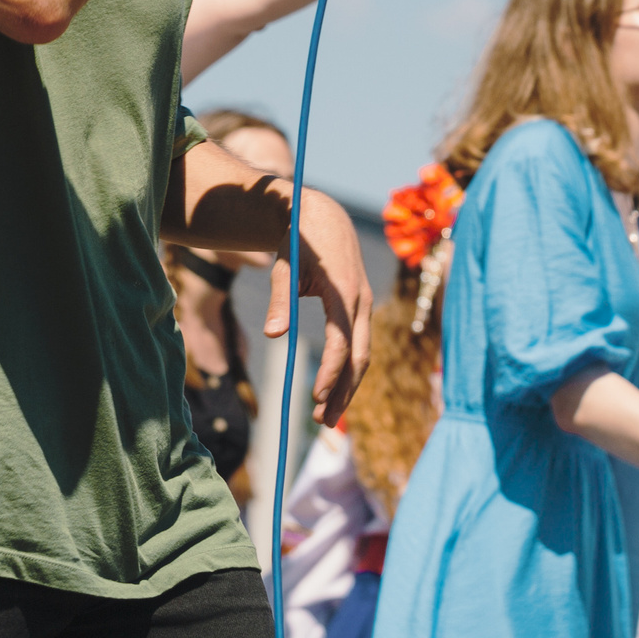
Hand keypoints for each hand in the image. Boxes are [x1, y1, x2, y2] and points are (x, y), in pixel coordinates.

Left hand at [261, 187, 372, 426]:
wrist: (323, 216)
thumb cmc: (298, 243)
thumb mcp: (284, 268)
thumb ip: (280, 301)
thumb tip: (273, 335)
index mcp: (343, 292)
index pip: (340, 343)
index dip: (329, 372)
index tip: (316, 396)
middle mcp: (361, 302)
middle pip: (359, 357)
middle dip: (344, 391)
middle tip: (323, 421)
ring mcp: (364, 305)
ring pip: (363, 354)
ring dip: (348, 385)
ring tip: (327, 415)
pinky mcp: (361, 307)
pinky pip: (360, 343)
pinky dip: (349, 368)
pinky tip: (336, 388)